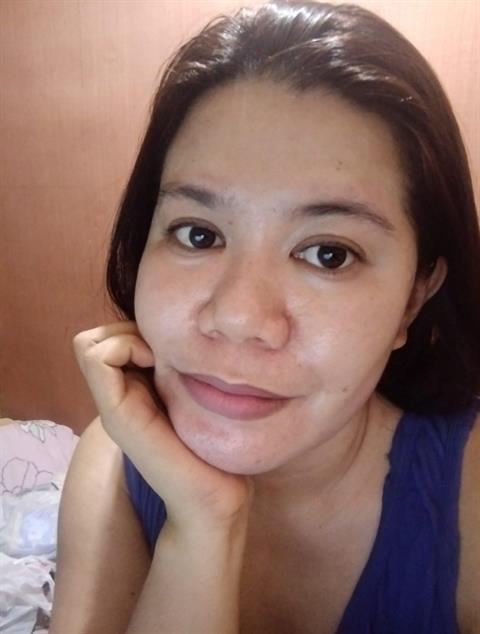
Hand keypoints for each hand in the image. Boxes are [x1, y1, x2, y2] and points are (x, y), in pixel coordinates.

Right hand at [73, 321, 252, 533]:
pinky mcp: (116, 414)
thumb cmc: (210, 441)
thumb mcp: (187, 393)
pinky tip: (156, 364)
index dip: (137, 331)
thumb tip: (171, 335)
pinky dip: (125, 346)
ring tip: (159, 358)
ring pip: (91, 344)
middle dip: (130, 331)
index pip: (108, 339)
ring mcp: (111, 406)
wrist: (214, 491)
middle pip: (95, 339)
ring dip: (127, 338)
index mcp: (132, 392)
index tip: (169, 347)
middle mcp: (114, 397)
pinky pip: (97, 357)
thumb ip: (172, 370)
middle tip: (162, 351)